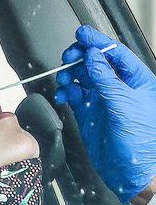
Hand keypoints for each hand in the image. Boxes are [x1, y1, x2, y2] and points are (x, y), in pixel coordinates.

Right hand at [55, 25, 155, 203]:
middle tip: (69, 57)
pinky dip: (66, 94)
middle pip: (96, 62)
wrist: (131, 170)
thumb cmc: (141, 140)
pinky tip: (64, 96)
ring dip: (71, 75)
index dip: (98, 42)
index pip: (115, 53)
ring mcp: (103, 100)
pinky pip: (74, 96)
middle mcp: (119, 88)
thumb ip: (106, 78)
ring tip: (65, 80)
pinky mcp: (89, 114)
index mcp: (137, 81)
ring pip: (82, 78)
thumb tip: (94, 56)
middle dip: (80, 57)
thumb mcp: (124, 102)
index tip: (82, 34)